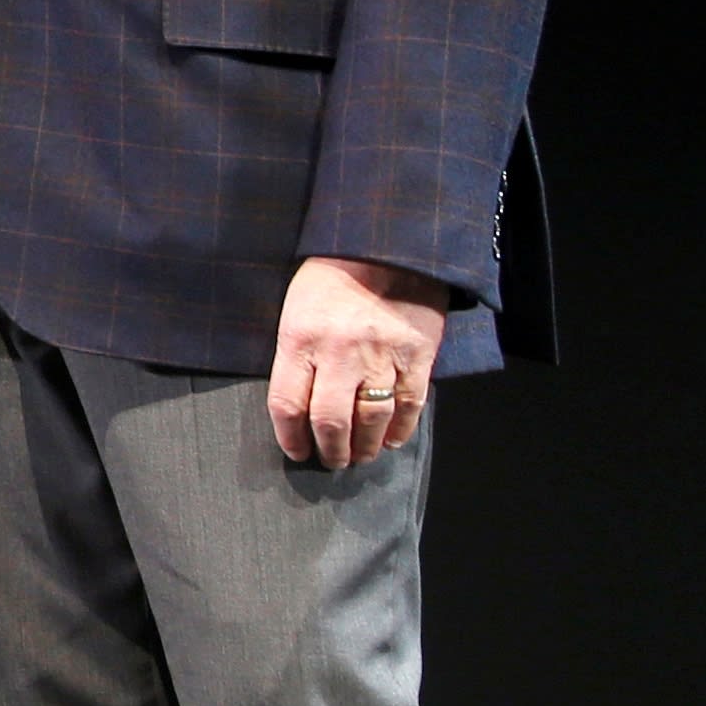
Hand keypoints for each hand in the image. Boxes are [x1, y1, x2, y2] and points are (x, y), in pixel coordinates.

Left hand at [272, 254, 446, 470]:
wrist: (386, 244)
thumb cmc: (332, 275)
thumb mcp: (295, 308)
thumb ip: (296, 354)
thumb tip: (298, 403)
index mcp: (300, 339)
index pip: (287, 404)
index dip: (290, 437)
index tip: (296, 451)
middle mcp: (339, 352)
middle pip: (331, 421)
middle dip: (330, 450)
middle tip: (332, 460)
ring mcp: (381, 355)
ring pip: (372, 420)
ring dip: (365, 446)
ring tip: (360, 456)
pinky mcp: (418, 355)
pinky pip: (410, 404)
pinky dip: (401, 429)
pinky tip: (392, 440)